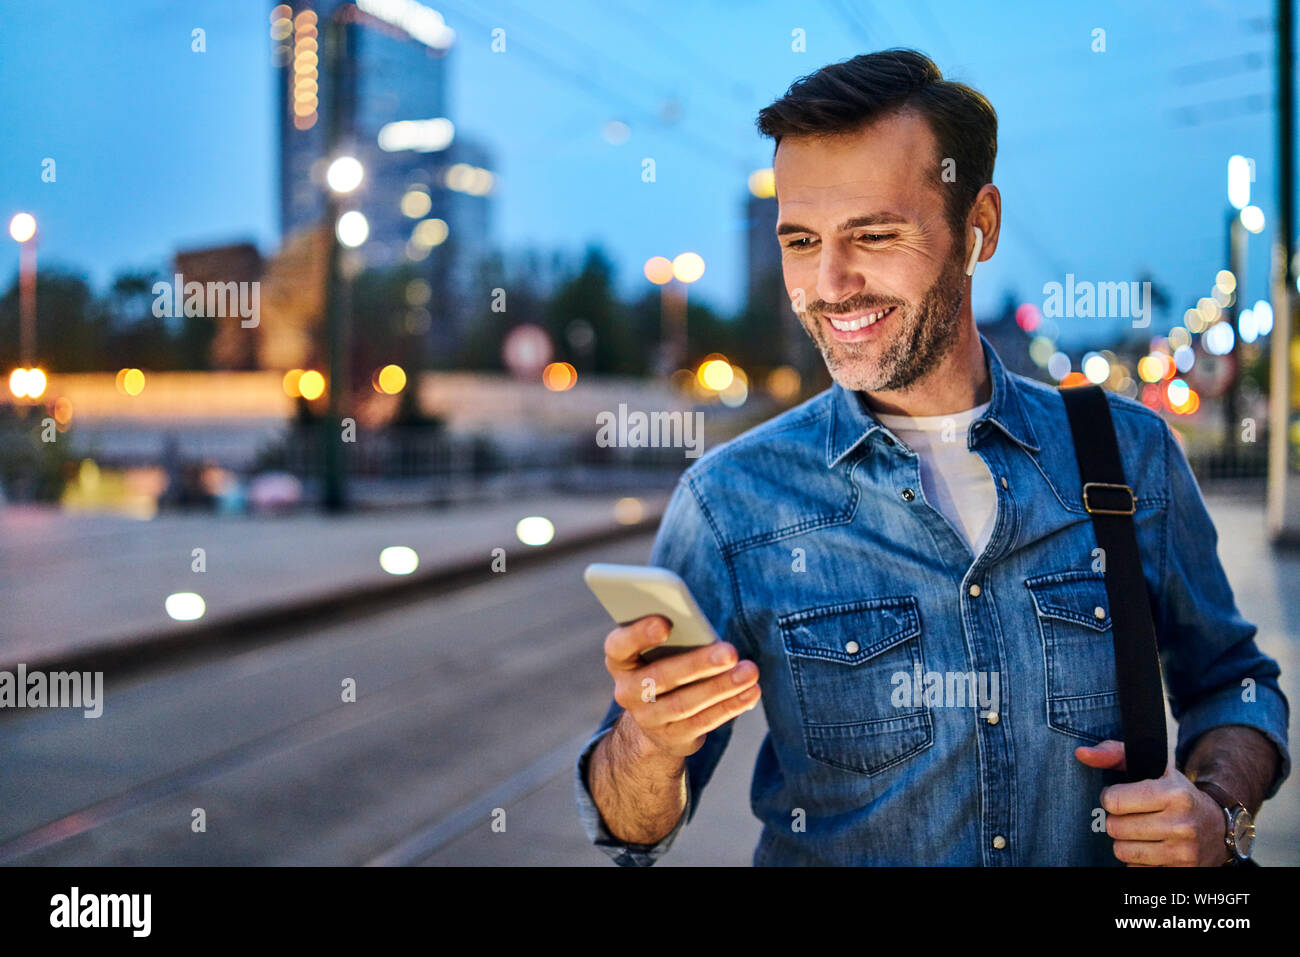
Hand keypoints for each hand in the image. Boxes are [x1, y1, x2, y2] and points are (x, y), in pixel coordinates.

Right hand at [603, 615, 760, 759]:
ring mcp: (647, 719)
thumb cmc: (665, 663)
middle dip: (698, 663)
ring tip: (750, 671)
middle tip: (731, 652)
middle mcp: (627, 691)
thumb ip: (677, 637)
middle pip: (661, 676)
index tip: (665, 623)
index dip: (639, 634)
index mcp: (620, 660)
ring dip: (721, 687)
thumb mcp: (662, 648)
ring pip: (685, 703)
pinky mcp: (672, 738)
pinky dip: (730, 706)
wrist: (657, 716)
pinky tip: (751, 692)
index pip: (619, 646)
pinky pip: (702, 722)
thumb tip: (708, 636)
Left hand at [1075, 739, 1227, 865]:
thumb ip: (1114, 754)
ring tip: (1138, 831)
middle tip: (1130, 815)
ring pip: (1122, 851)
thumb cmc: (1176, 792)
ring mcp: (1183, 851)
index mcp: (1173, 794)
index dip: (1110, 798)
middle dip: (1116, 820)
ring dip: (1124, 841)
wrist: (1217, 827)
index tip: (1120, 796)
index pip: (1113, 801)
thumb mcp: (1154, 767)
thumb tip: (1081, 753)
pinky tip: (1151, 847)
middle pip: (1115, 828)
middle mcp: (1181, 824)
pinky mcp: (1181, 871)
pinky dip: (1137, 860)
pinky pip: (1136, 869)